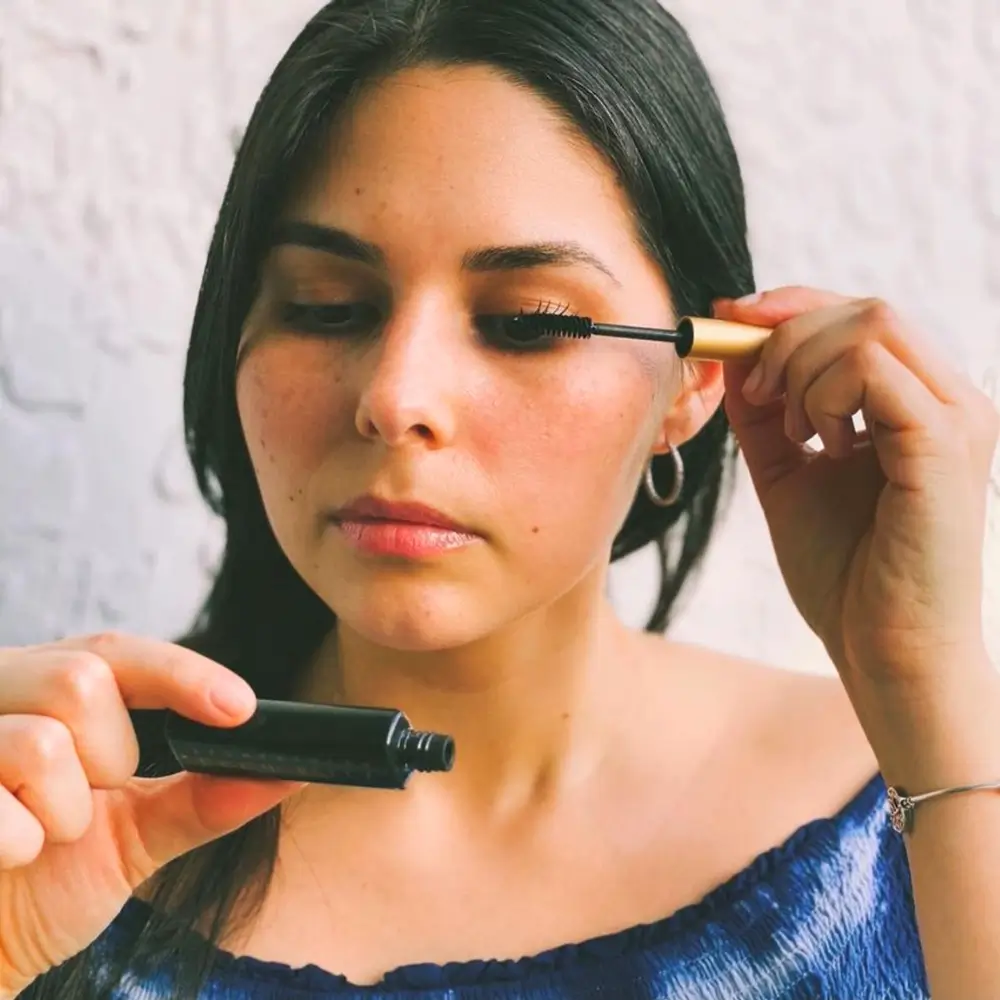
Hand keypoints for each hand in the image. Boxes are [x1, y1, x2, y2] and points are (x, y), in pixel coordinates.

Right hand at [0, 632, 302, 996]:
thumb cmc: (39, 886)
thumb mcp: (131, 837)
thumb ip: (202, 798)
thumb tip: (287, 769)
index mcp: (41, 688)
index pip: (116, 653)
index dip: (182, 674)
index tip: (241, 710)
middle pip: (82, 682)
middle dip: (107, 760)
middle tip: (83, 807)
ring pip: (41, 742)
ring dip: (63, 813)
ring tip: (38, 838)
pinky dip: (17, 848)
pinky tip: (3, 859)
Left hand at [714, 287, 998, 689]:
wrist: (883, 650)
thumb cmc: (846, 574)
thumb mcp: (787, 474)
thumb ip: (765, 416)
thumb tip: (730, 355)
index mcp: (920, 404)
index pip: (863, 316)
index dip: (792, 305)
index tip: (730, 321)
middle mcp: (951, 400)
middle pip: (867, 308)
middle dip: (787, 333)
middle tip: (753, 391)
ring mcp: (957, 418)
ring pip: (872, 325)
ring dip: (801, 365)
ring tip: (792, 429)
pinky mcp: (945, 443)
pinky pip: (873, 371)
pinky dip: (822, 394)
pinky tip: (817, 443)